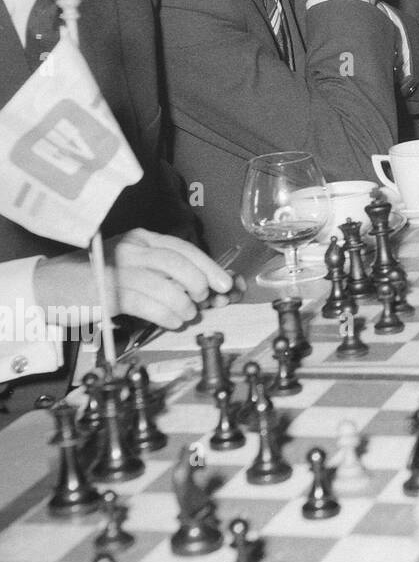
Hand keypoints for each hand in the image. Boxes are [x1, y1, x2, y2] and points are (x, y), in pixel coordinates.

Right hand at [33, 230, 234, 333]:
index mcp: (141, 239)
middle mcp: (130, 249)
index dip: (208, 266)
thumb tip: (210, 288)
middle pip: (176, 262)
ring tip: (187, 314)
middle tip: (205, 299)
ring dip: (182, 303)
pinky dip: (166, 315)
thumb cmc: (99, 278)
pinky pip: (145, 304)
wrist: (50, 287)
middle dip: (199, 282)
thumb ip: (168, 274)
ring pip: (162, 284)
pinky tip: (173, 322)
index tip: (225, 283)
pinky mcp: (105, 293)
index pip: (182, 248)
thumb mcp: (135, 266)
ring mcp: (116, 269)